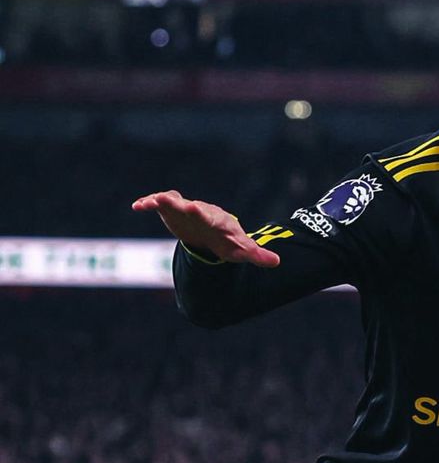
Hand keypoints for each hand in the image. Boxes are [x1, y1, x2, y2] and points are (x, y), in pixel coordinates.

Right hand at [131, 190, 280, 266]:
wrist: (214, 234)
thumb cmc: (228, 241)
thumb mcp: (242, 249)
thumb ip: (256, 255)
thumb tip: (276, 262)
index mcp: (217, 220)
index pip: (211, 216)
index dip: (202, 213)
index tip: (195, 209)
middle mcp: (200, 212)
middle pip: (190, 206)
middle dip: (181, 205)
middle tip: (167, 199)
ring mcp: (185, 210)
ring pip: (172, 202)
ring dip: (160, 201)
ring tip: (147, 202)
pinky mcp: (172, 211)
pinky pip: (160, 204)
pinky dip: (149, 203)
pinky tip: (137, 206)